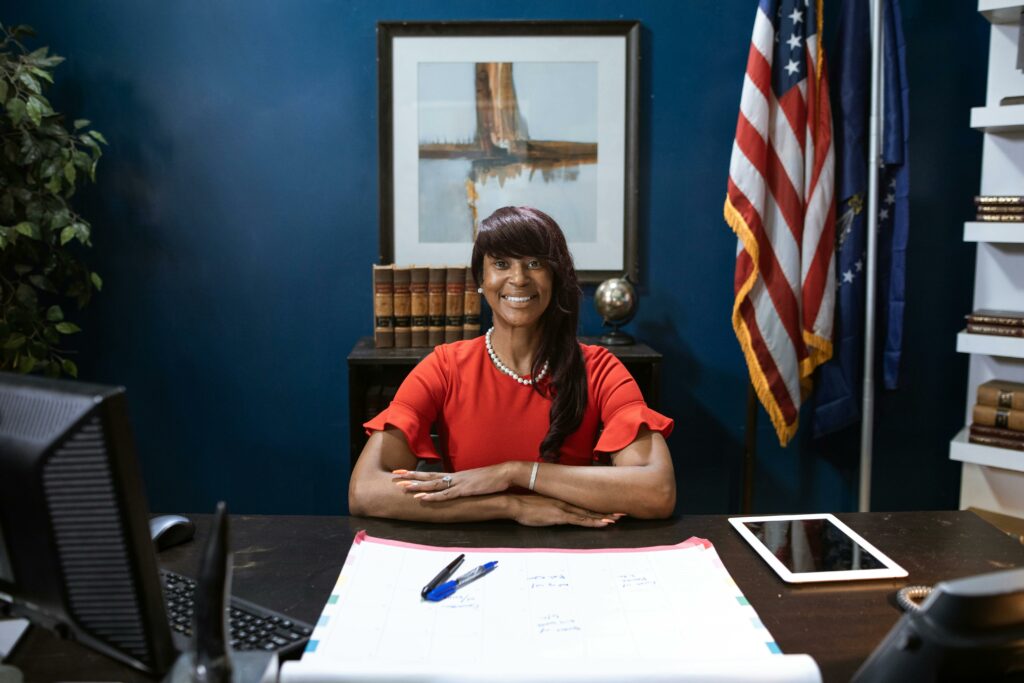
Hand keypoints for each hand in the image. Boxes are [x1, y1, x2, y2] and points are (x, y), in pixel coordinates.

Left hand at [391, 463, 516, 501]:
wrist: (504, 474)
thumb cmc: (491, 479)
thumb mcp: (474, 482)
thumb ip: (464, 485)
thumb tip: (456, 489)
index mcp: (456, 476)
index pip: (432, 473)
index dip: (417, 473)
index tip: (403, 472)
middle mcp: (454, 477)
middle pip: (428, 476)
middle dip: (411, 476)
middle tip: (395, 475)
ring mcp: (458, 483)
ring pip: (433, 484)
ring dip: (418, 486)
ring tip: (403, 487)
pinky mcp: (464, 490)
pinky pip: (445, 494)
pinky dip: (433, 496)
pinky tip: (423, 497)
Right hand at [509, 494, 620, 527]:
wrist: (515, 504)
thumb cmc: (525, 506)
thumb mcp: (540, 505)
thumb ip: (550, 506)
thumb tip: (555, 510)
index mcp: (562, 499)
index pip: (584, 503)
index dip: (598, 506)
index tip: (610, 508)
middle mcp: (566, 502)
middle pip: (590, 507)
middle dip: (606, 511)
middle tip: (622, 512)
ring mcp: (564, 509)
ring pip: (589, 514)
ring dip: (604, 517)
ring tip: (617, 518)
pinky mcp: (560, 516)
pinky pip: (581, 520)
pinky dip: (593, 522)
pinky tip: (603, 524)